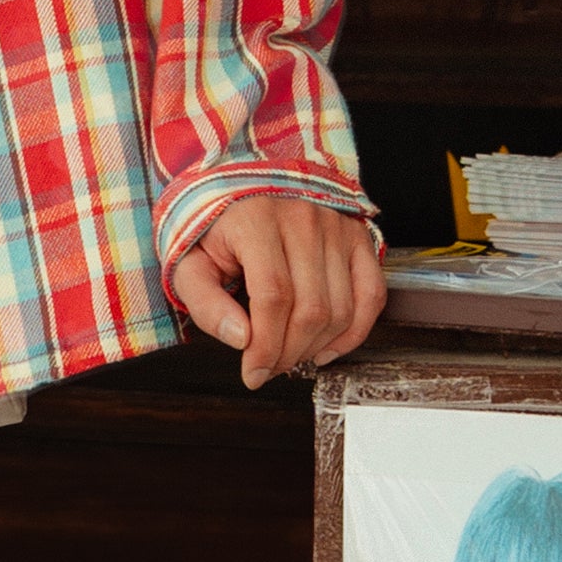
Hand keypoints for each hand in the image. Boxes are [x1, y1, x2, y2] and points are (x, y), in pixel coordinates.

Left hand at [175, 195, 385, 389]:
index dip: (265, 346)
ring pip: (340, 309)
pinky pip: (371, 294)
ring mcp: (336, 226)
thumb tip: (241, 340)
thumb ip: (206, 303)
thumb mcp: (190, 263)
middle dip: (289, 353)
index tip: (252, 373)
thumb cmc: (215, 229)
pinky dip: (355, 331)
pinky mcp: (357, 236)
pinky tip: (327, 348)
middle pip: (311, 309)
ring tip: (289, 355)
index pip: (273, 297)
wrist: (243, 188)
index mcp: (257, 220)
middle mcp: (303, 218)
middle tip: (267, 368)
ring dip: (316, 347)